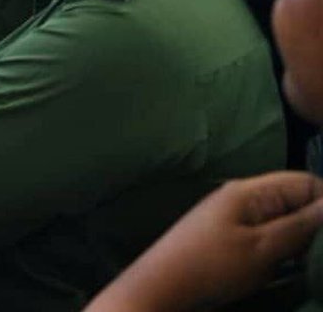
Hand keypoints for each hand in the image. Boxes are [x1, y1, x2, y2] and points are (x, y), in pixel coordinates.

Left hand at [87, 171, 322, 311]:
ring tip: (312, 262)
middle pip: (296, 201)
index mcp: (250, 191)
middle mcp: (243, 198)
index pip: (305, 182)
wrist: (161, 287)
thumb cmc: (211, 266)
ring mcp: (235, 218)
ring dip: (302, 240)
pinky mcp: (231, 240)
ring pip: (285, 221)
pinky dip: (284, 250)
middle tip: (322, 255)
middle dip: (317, 225)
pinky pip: (269, 236)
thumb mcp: (263, 248)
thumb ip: (300, 225)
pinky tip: (290, 267)